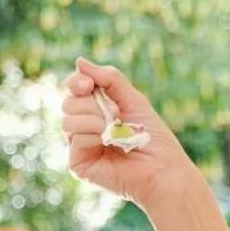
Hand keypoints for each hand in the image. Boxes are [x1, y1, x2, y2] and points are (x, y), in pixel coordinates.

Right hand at [62, 59, 195, 213]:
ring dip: (92, 119)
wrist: (162, 169)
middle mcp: (84, 127)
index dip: (76, 82)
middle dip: (89, 103)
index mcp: (95, 110)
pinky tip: (108, 141)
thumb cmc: (152, 137)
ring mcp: (79, 146)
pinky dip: (92, 134)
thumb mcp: (132, 99)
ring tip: (113, 129)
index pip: (72, 89)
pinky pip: (73, 138)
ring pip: (66, 119)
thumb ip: (108, 78)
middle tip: (114, 113)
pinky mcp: (78, 163)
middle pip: (67, 102)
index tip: (89, 84)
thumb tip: (78, 61)